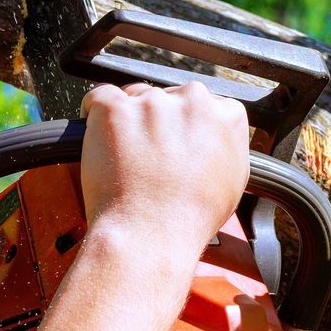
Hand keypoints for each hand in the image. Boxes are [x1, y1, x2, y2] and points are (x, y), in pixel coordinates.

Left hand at [77, 82, 249, 244]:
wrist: (152, 234)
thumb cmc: (191, 217)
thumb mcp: (235, 180)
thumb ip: (228, 144)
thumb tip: (218, 136)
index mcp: (226, 115)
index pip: (205, 104)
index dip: (186, 125)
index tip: (177, 143)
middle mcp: (192, 100)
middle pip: (169, 98)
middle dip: (159, 120)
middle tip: (151, 154)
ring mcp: (152, 102)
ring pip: (136, 97)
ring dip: (129, 120)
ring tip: (126, 157)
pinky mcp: (114, 108)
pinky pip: (100, 97)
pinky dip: (96, 114)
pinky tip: (101, 136)